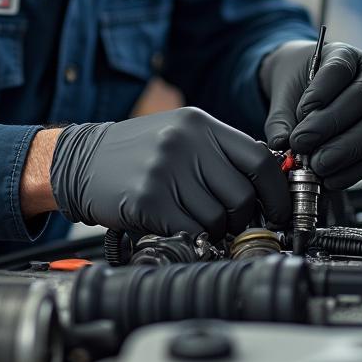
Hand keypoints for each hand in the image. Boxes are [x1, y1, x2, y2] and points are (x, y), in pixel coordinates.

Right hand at [50, 107, 289, 238]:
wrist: (81, 159)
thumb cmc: (136, 152)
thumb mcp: (181, 134)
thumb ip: (221, 153)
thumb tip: (269, 183)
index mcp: (200, 124)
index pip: (260, 160)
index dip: (277, 193)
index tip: (280, 211)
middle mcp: (186, 143)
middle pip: (243, 196)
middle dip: (241, 218)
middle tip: (228, 222)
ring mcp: (166, 170)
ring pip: (218, 219)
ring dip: (212, 230)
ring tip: (193, 220)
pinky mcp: (149, 199)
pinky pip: (190, 231)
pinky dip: (189, 237)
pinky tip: (174, 225)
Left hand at [261, 40, 361, 188]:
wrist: (313, 93)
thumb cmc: (300, 89)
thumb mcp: (283, 95)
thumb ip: (280, 120)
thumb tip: (281, 145)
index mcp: (346, 54)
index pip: (339, 69)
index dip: (321, 91)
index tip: (301, 112)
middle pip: (361, 100)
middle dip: (331, 127)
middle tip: (303, 146)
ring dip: (346, 152)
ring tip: (316, 166)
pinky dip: (357, 169)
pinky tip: (332, 178)